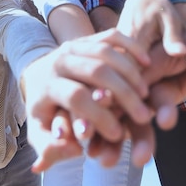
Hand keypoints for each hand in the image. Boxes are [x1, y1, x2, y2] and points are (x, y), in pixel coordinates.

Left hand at [22, 29, 152, 171]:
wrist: (38, 77)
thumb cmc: (45, 111)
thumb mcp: (40, 133)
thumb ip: (51, 147)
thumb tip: (74, 149)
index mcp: (47, 85)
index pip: (76, 97)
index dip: (98, 116)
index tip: (117, 134)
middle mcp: (59, 61)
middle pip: (96, 71)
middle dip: (123, 94)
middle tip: (143, 116)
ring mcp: (74, 46)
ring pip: (106, 52)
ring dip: (130, 73)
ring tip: (144, 94)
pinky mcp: (87, 37)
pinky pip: (112, 36)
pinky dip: (131, 45)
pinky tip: (147, 61)